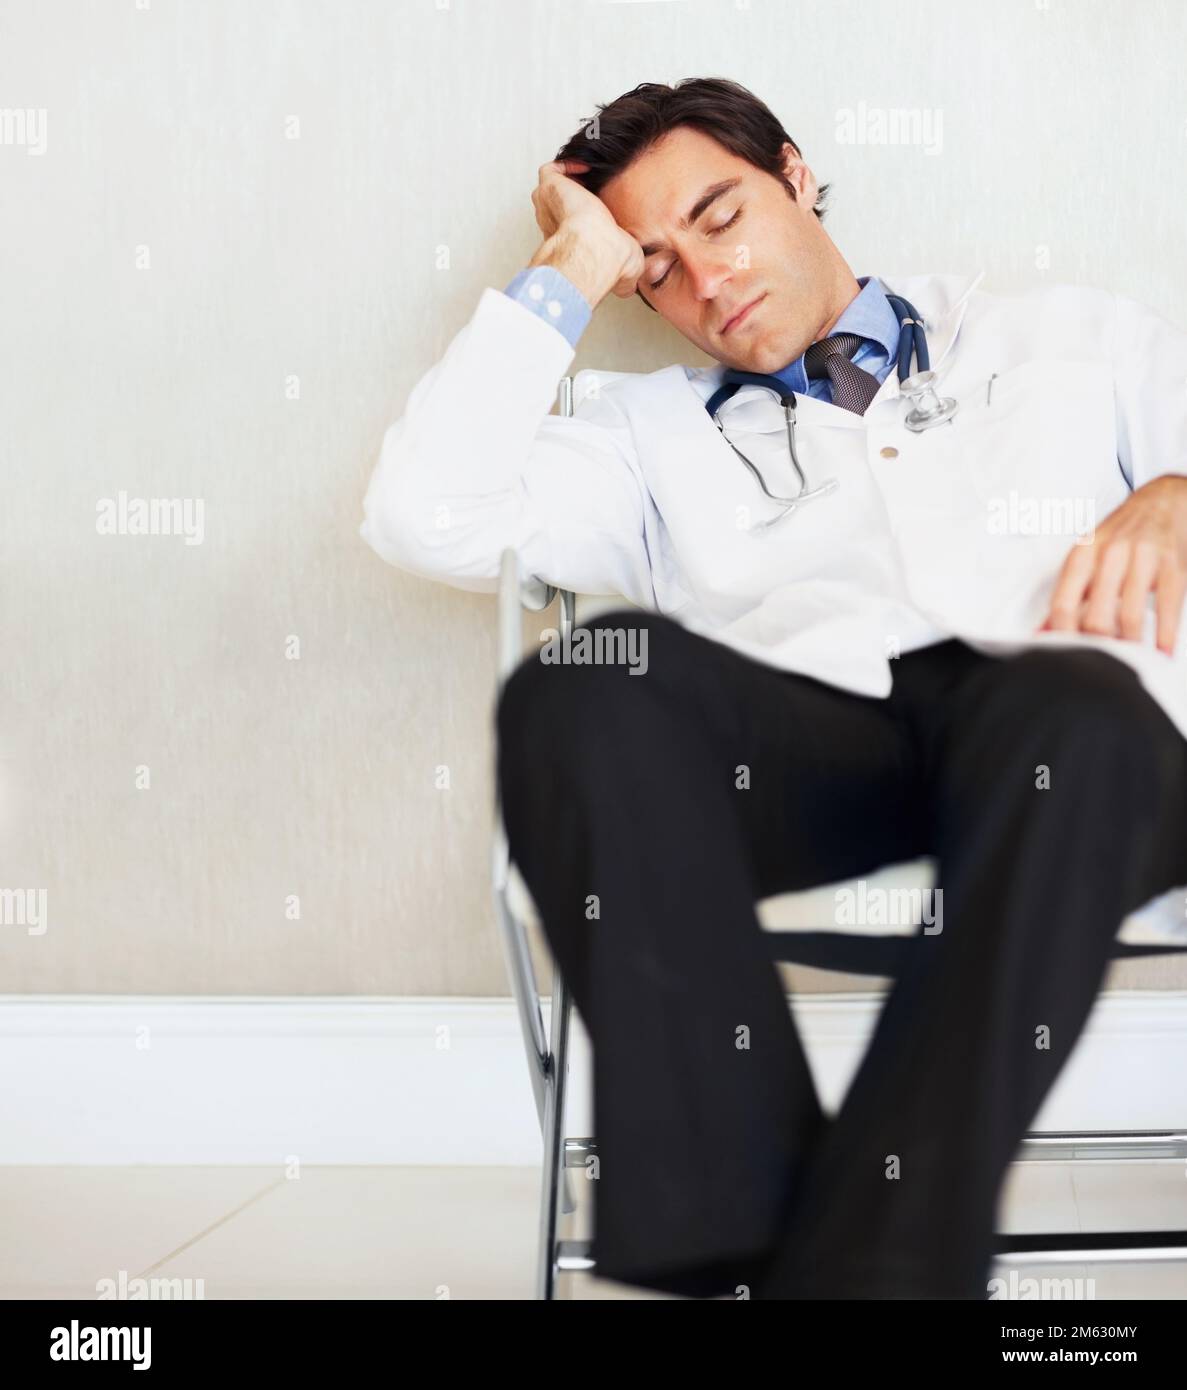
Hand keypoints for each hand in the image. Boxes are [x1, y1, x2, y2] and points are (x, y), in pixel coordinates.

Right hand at [528, 159, 644, 305]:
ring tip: (591, 172)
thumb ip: (626, 278)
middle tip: (594, 187)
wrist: (595, 249)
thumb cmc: (607, 262)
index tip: (599, 213)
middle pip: (559, 207)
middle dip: (575, 196)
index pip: (572, 229)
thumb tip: (629, 288)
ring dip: (571, 179)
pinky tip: (586, 166)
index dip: (585, 220)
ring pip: (553, 188)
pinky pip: (551, 169)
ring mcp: (549, 206)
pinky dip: (567, 164)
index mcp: (571, 244)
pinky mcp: (550, 187)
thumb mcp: (626, 273)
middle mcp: (555, 226)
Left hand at [1039, 475, 1186, 653]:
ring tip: (1128, 660)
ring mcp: (1143, 560)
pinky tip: (1162, 653)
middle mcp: (1110, 555)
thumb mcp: (1085, 559)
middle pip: (1096, 617)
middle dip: (1097, 646)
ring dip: (1129, 646)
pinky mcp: (1173, 567)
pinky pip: (1168, 609)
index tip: (1066, 656)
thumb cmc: (1118, 536)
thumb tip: (1041, 634)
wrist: (1162, 501)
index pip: (1063, 606)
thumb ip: (1066, 597)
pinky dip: (1164, 637)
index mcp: (1082, 555)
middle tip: (1100, 662)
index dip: (1062, 637)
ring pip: (1130, 617)